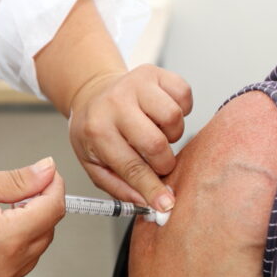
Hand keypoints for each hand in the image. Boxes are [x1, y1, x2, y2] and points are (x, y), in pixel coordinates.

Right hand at [0, 157, 64, 276]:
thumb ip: (17, 180)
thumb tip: (47, 172)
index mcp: (7, 238)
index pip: (53, 209)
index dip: (54, 187)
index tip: (47, 175)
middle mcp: (8, 266)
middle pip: (48, 231)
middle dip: (41, 207)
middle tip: (18, 190)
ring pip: (36, 250)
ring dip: (29, 228)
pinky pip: (18, 267)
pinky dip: (15, 248)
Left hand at [68, 64, 191, 210]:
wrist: (92, 94)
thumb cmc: (95, 131)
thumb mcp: (94, 164)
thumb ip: (120, 189)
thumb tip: (149, 204)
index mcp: (97, 130)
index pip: (131, 167)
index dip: (152, 189)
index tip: (166, 204)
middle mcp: (115, 103)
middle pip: (157, 143)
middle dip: (164, 162)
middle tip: (158, 162)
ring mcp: (136, 83)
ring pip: (174, 117)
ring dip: (172, 134)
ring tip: (156, 133)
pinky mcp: (155, 72)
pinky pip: (184, 94)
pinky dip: (181, 109)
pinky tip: (162, 115)